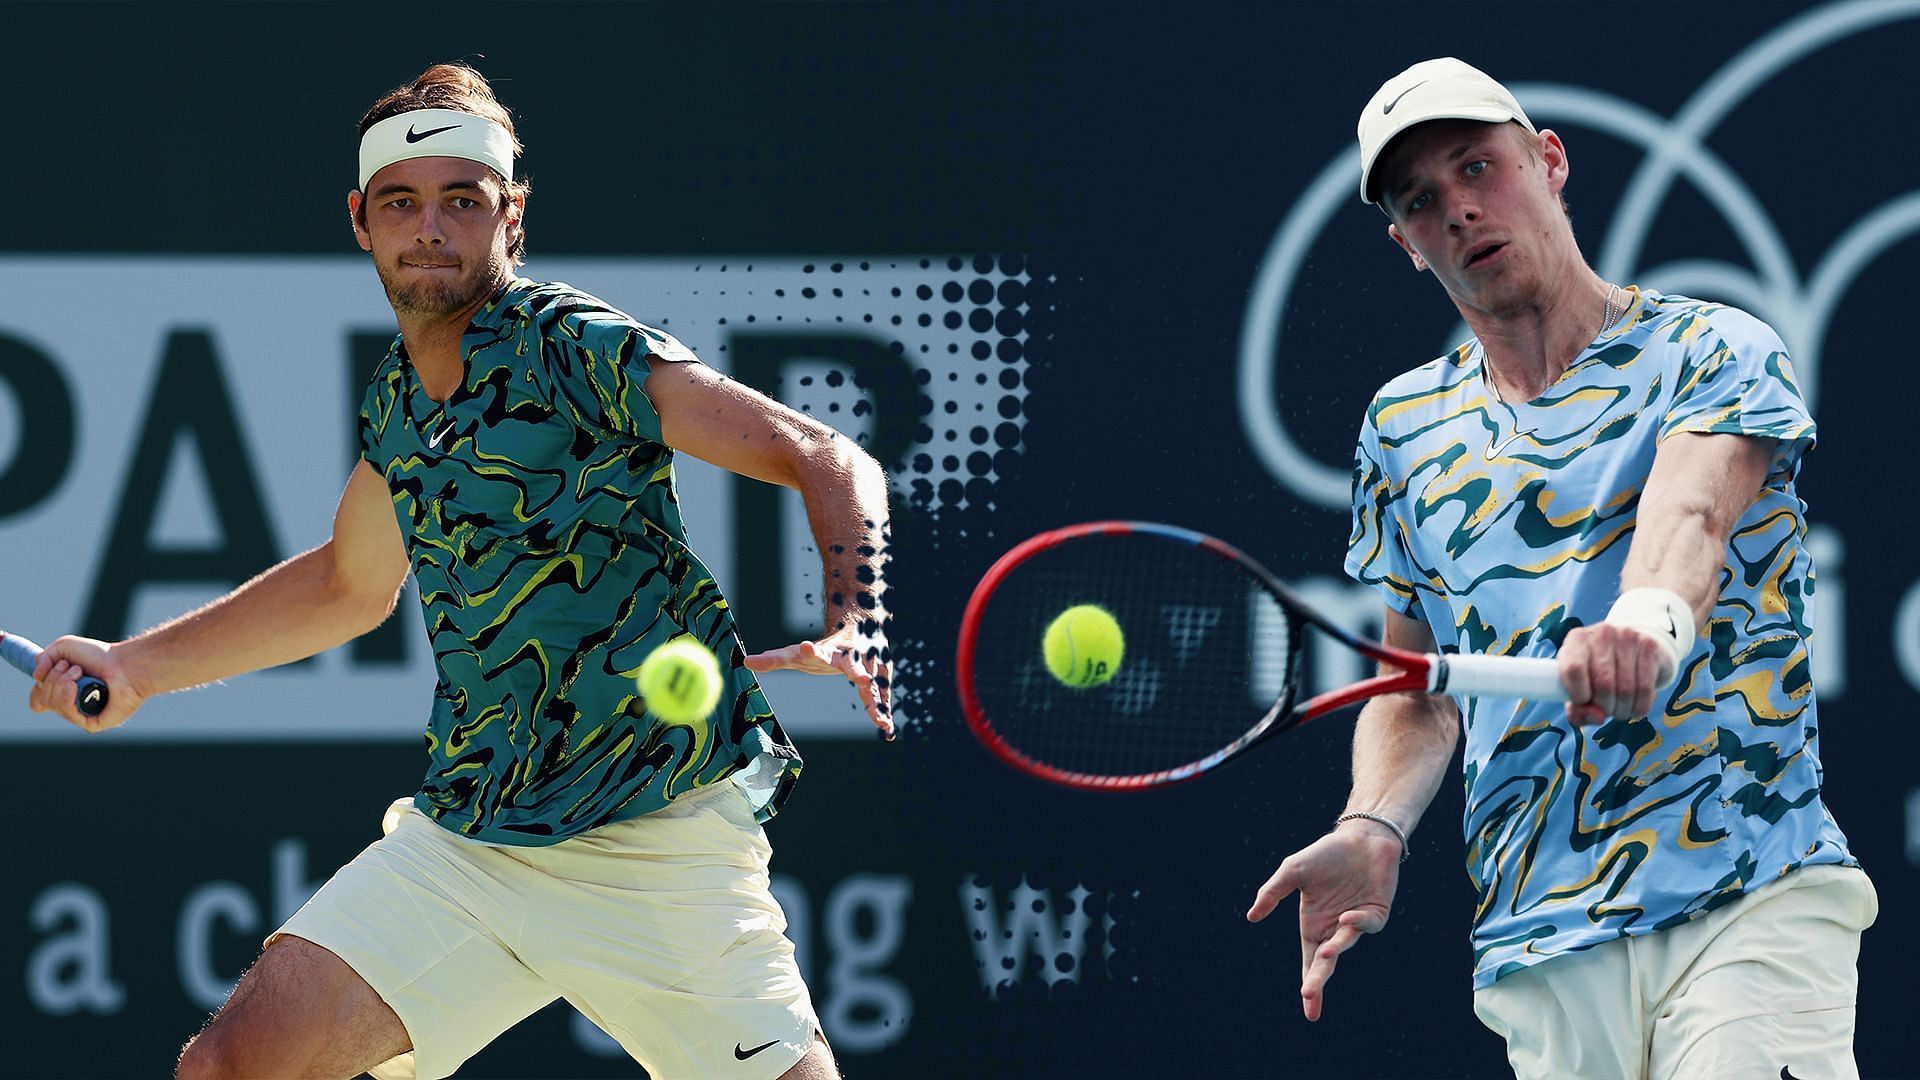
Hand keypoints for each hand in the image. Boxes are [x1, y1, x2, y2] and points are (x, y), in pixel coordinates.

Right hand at [28, 636, 143, 733]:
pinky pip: (69, 714)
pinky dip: (67, 697)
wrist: (125, 663)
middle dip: (53, 677)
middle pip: (42, 699)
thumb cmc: (100, 656)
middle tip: (75, 667)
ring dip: (61, 682)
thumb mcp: (64, 648)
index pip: (37, 699)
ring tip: (80, 672)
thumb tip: (36, 676)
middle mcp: (70, 706)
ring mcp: (81, 715)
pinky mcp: (92, 723)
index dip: (39, 685)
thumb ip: (43, 657)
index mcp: (62, 692)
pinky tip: (75, 686)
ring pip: (53, 705)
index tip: (49, 668)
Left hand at [745, 624, 893, 738]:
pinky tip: (887, 732)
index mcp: (828, 651)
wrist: (861, 625)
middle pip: (853, 666)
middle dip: (858, 672)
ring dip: (878, 702)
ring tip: (881, 723)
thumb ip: (775, 659)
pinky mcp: (881, 675)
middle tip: (863, 678)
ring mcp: (869, 665)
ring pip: (874, 685)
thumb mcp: (798, 653)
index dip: (812, 651)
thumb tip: (744, 662)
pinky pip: (883, 697)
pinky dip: (884, 713)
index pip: (818, 651)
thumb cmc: (824, 647)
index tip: (807, 647)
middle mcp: (851, 656)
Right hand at [1246, 824, 1401, 1020]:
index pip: (1311, 963)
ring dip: (1335, 949)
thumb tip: (1251, 917)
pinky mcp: (1376, 913)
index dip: (1310, 984)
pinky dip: (1357, 924)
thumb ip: (1271, 894)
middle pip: (1325, 963)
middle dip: (1318, 982)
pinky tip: (1346, 916)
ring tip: (1325, 953)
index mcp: (1314, 926)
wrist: (1359, 838)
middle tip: (1308, 998)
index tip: (1307, 1004)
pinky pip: (1367, 925)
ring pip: (1344, 944)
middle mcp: (1334, 929)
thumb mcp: (1292, 872)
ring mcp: (1356, 923)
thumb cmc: (1325, 854)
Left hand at [1556, 622, 1669, 724]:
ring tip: (1619, 709)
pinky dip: (1639, 707)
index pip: (1573, 669)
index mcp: (1577, 640)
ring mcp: (1628, 637)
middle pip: (1603, 685)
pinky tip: (1634, 707)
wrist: (1634, 650)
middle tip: (1605, 711)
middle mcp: (1602, 634)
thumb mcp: (1580, 687)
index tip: (1584, 703)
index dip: (1578, 695)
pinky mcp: (1650, 647)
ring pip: (1626, 690)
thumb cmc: (1598, 673)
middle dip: (1604, 708)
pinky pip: (1645, 689)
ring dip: (1622, 710)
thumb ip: (1578, 710)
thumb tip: (1598, 717)